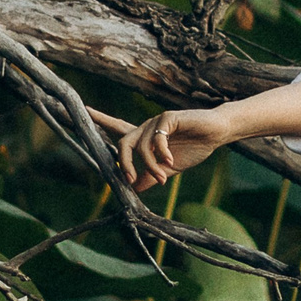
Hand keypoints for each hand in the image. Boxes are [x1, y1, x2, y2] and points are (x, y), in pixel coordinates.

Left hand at [88, 106, 232, 191]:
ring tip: (162, 178)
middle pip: (122, 143)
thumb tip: (132, 190)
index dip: (101, 119)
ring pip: (141, 147)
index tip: (84, 110)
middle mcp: (145, 127)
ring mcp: (156, 121)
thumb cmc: (193, 148)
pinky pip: (156, 139)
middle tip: (131, 180)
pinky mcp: (168, 118)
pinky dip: (161, 153)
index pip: (117, 127)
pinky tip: (170, 160)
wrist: (215, 134)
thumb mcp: (167, 168)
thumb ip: (149, 176)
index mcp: (143, 137)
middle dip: (125, 164)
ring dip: (150, 166)